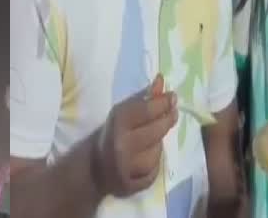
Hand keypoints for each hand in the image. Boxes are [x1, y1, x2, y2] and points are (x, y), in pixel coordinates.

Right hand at [94, 74, 178, 196]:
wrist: (94, 168)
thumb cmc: (110, 134)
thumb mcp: (121, 113)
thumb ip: (142, 98)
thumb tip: (161, 81)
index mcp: (117, 123)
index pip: (147, 110)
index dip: (163, 102)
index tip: (173, 96)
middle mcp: (123, 145)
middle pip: (157, 131)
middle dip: (167, 120)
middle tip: (172, 113)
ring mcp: (128, 167)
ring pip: (158, 151)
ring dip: (159, 143)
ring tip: (152, 137)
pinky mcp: (133, 185)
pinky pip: (155, 170)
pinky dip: (154, 163)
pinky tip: (148, 156)